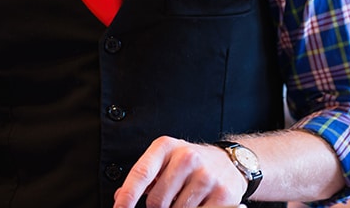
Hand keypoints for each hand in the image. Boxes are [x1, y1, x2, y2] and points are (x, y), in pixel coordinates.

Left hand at [113, 136, 245, 207]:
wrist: (229, 162)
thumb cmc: (191, 163)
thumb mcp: (165, 161)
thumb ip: (144, 178)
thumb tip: (120, 198)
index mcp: (167, 147)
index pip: (141, 174)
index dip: (127, 196)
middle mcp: (187, 157)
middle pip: (157, 201)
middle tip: (168, 201)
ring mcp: (206, 176)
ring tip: (185, 199)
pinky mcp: (222, 195)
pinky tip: (197, 204)